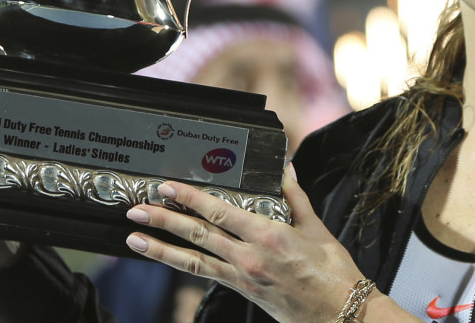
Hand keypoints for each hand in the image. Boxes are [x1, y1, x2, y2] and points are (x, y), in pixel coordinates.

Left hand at [124, 165, 369, 322]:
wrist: (340, 315)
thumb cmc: (332, 271)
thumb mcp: (316, 228)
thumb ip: (295, 196)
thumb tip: (285, 167)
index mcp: (268, 236)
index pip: (219, 212)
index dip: (190, 198)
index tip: (167, 186)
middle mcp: (249, 258)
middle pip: (198, 235)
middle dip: (164, 221)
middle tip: (136, 210)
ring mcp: (242, 278)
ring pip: (193, 260)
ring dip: (161, 249)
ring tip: (134, 240)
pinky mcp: (243, 291)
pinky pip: (206, 274)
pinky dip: (183, 264)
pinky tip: (167, 257)